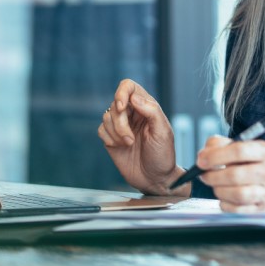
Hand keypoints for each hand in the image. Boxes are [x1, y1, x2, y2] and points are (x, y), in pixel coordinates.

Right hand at [97, 79, 190, 196]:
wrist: (155, 179)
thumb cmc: (163, 155)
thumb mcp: (163, 132)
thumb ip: (151, 111)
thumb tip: (133, 98)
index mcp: (146, 106)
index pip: (128, 86)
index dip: (121, 92)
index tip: (122, 107)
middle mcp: (132, 113)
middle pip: (115, 103)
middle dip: (120, 122)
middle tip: (130, 139)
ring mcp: (121, 125)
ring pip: (106, 116)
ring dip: (116, 133)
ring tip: (129, 144)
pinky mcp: (111, 138)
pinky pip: (101, 129)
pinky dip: (109, 139)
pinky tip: (120, 147)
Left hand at [197, 136, 264, 212]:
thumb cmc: (254, 163)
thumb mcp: (242, 146)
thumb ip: (219, 145)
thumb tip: (202, 156)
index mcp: (264, 151)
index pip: (239, 150)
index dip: (216, 156)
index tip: (201, 161)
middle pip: (235, 175)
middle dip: (213, 176)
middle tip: (203, 175)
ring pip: (237, 194)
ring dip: (219, 190)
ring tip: (216, 186)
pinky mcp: (262, 209)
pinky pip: (238, 210)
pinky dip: (225, 204)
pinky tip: (224, 197)